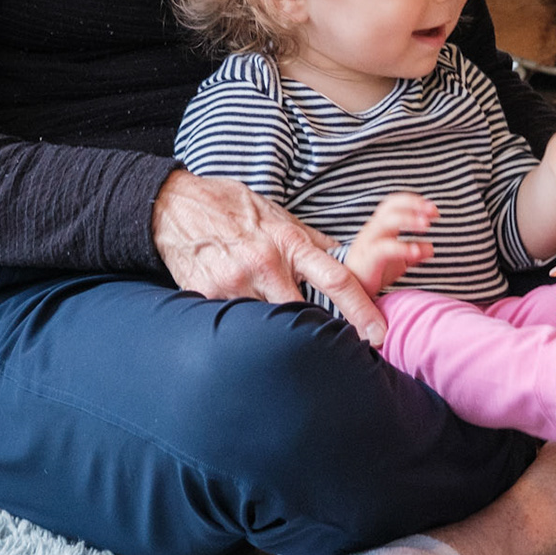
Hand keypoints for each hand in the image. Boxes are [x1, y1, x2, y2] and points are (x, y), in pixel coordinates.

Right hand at [150, 169, 386, 344]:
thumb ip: (314, 243)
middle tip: (328, 348)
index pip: (337, 279)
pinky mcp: (208, 297)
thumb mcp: (279, 216)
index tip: (379, 335)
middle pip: (305, 314)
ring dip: (277, 332)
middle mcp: (265, 264)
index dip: (362, 310)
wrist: (176, 206)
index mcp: (289, 243)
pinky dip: (244, 328)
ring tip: (275, 332)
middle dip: (317, 332)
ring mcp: (235, 282)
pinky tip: (242, 325)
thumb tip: (350, 259)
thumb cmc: (233, 209)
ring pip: (270, 325)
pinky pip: (236, 323)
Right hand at [347, 192, 437, 296]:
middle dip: (414, 205)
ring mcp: (367, 243)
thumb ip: (412, 252)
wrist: (350, 294)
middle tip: (434, 212)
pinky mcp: (366, 259)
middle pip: (390, 207)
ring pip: (386, 222)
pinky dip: (402, 248)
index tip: (433, 210)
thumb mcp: (397, 261)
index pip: (394, 204)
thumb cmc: (372, 273)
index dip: (413, 202)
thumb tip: (431, 248)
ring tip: (426, 226)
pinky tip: (416, 252)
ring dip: (409, 220)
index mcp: (379, 227)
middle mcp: (372, 231)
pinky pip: (384, 248)